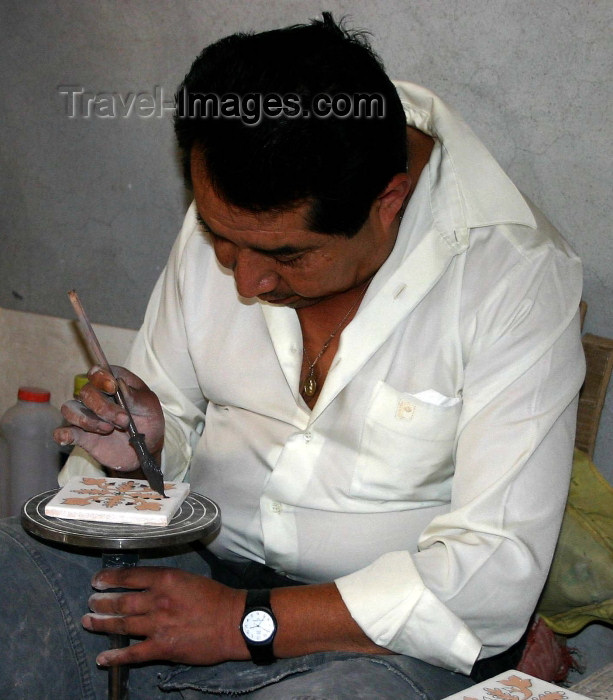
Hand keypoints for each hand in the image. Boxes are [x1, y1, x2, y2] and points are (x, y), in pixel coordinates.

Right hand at [53, 366, 163, 469]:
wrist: (145, 448)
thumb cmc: (148, 420)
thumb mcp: (149, 407)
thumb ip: (136, 396)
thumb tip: (119, 384)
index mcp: (113, 381)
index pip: (98, 372)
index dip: (102, 378)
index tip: (113, 389)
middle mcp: (96, 395)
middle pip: (86, 393)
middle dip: (104, 408)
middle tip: (124, 420)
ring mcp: (86, 414)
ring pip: (70, 409)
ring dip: (87, 420)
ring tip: (108, 429)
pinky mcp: (80, 434)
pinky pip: (62, 431)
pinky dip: (62, 434)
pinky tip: (68, 438)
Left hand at [82, 567, 246, 665]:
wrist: (234, 622)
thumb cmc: (216, 598)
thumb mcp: (189, 579)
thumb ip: (166, 582)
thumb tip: (145, 586)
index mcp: (167, 579)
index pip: (130, 576)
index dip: (110, 578)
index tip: (98, 580)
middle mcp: (159, 601)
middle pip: (121, 602)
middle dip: (102, 602)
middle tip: (90, 602)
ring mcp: (159, 625)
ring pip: (122, 625)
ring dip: (102, 624)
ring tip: (89, 621)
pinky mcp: (163, 648)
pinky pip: (133, 653)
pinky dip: (115, 657)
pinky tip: (103, 658)